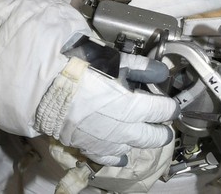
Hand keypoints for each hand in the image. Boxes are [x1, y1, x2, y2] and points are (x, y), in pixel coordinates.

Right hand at [34, 53, 178, 165]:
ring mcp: (111, 142)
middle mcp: (127, 129)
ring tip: (140, 131)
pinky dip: (120, 154)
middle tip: (163, 124)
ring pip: (135, 146)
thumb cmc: (82, 71)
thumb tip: (162, 71)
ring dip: (141, 139)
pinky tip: (121, 151)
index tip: (170, 105)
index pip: (164, 110)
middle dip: (162, 130)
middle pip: (155, 136)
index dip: (170, 106)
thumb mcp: (115, 62)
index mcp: (135, 106)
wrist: (49, 90)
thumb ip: (141, 68)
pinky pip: (112, 157)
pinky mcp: (94, 149)